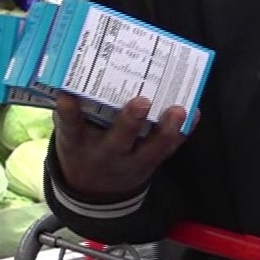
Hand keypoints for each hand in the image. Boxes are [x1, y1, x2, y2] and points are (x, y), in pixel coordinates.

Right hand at [52, 94, 189, 202]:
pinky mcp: (150, 164)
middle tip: (141, 102)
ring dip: (166, 130)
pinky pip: (168, 150)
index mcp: (77, 143)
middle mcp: (105, 154)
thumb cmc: (83, 147)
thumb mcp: (70, 133)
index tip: (67, 95)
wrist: (95, 189)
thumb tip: (80, 69)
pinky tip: (193, 114)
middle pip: (117, 142)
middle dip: (129, 123)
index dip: (68, 112)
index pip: (70, 127)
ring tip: (178, 110)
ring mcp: (130, 162)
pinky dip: (182, 133)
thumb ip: (75, 110)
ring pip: (150, 149)